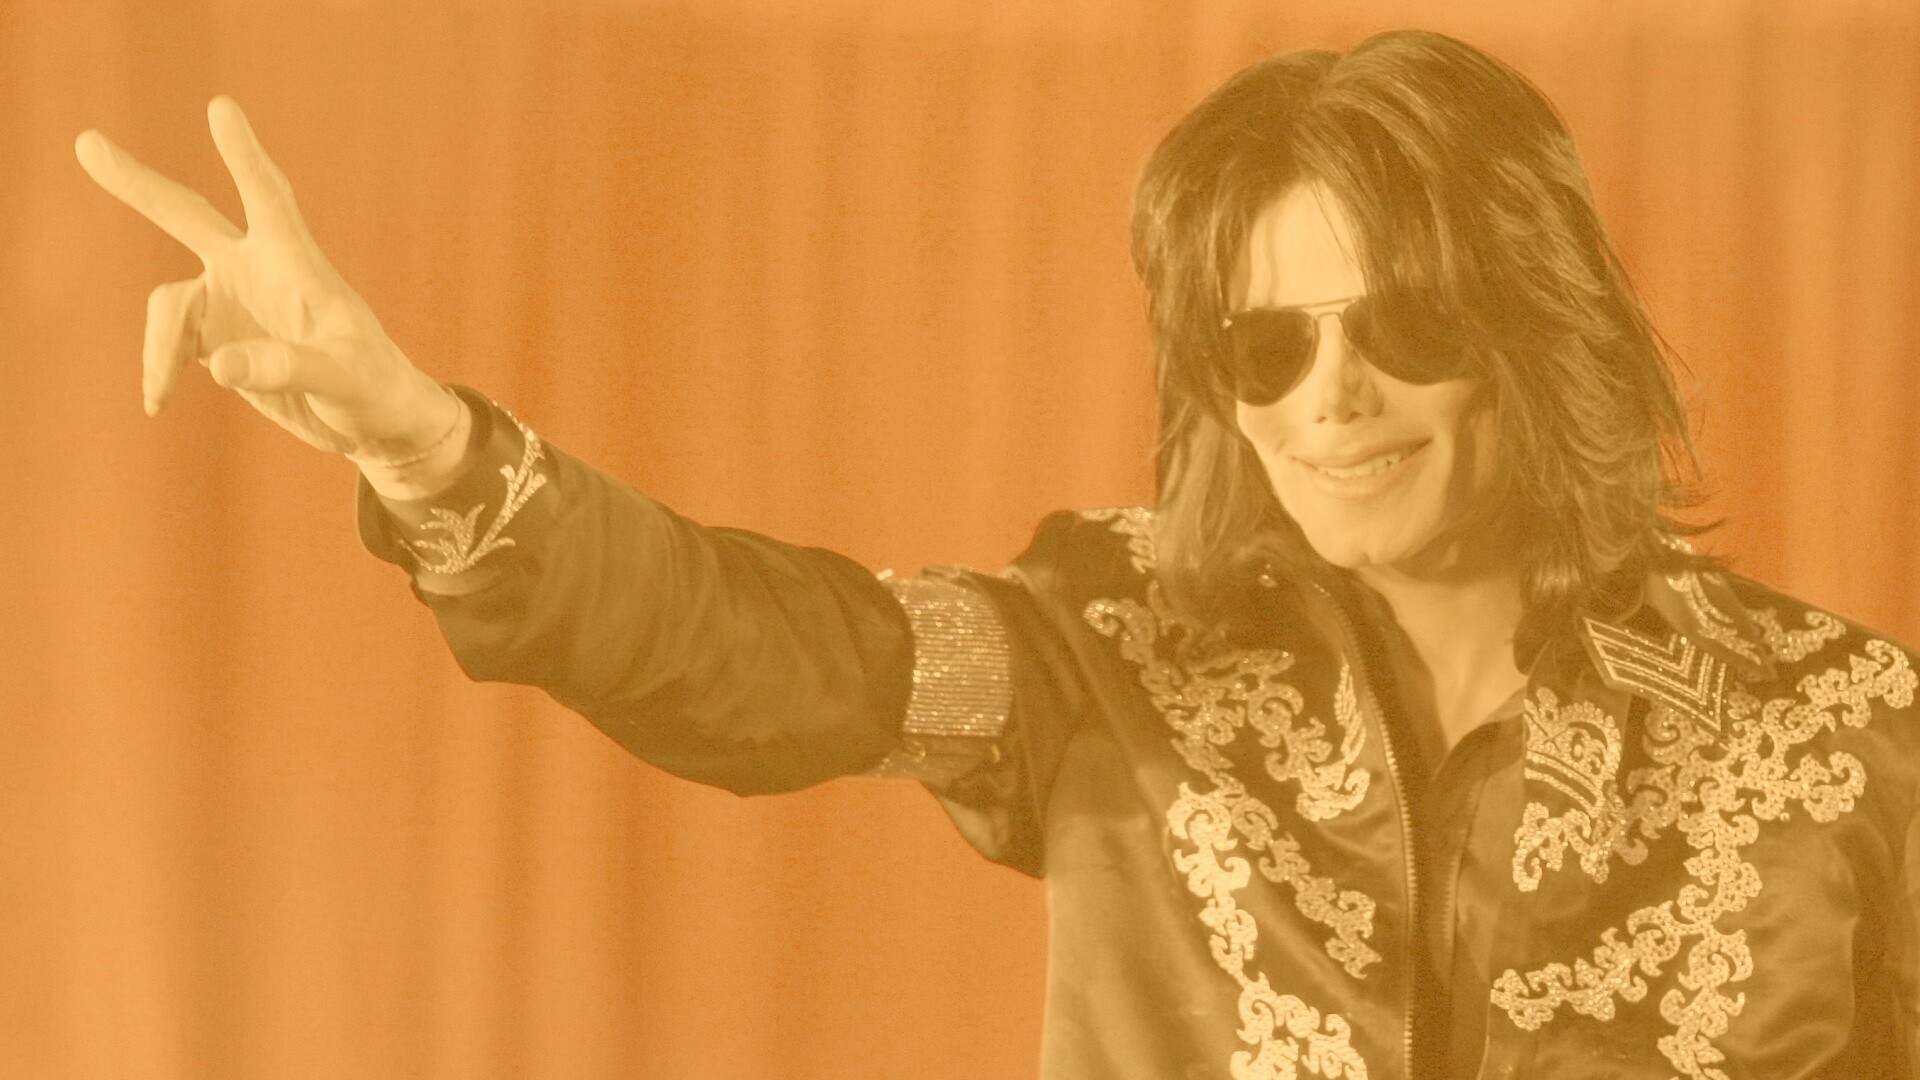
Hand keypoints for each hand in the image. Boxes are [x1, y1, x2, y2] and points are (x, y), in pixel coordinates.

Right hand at [75, 96, 456, 460]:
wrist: (371, 417)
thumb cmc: (371, 387)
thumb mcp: (341, 379)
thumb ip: (288, 367)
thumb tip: (219, 363)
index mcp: (295, 262)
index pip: (268, 196)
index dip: (244, 155)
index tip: (221, 107)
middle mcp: (255, 269)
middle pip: (189, 215)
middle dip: (139, 184)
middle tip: (87, 143)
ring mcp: (231, 299)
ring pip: (169, 305)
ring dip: (158, 348)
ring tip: (158, 394)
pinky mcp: (217, 335)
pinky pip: (168, 343)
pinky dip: (158, 370)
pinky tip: (157, 402)